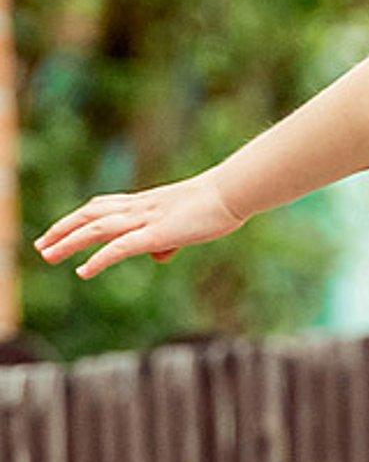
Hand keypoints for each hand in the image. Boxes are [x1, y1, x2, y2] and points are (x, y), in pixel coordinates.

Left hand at [34, 171, 245, 277]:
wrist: (234, 190)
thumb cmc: (219, 203)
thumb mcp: (188, 221)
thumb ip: (168, 237)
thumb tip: (160, 254)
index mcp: (149, 202)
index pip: (105, 205)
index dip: (80, 217)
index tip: (60, 229)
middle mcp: (142, 207)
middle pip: (93, 214)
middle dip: (64, 229)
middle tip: (42, 245)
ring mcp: (148, 219)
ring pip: (98, 228)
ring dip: (69, 241)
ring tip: (48, 255)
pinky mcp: (157, 233)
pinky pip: (120, 246)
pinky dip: (99, 258)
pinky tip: (83, 270)